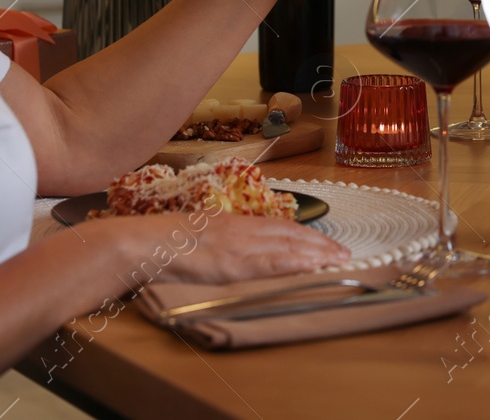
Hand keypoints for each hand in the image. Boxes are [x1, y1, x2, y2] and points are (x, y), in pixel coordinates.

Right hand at [111, 209, 348, 282]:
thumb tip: (236, 252)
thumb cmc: (165, 241)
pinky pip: (272, 264)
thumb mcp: (200, 234)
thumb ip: (222, 240)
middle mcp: (243, 230)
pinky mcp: (235, 264)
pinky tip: (312, 267)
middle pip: (290, 234)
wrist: (145, 242)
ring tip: (338, 260)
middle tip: (344, 253)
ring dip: (316, 254)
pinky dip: (296, 264)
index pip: (279, 227)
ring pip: (288, 247)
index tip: (325, 242)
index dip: (305, 234)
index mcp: (234, 222)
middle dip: (319, 244)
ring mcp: (241, 246)